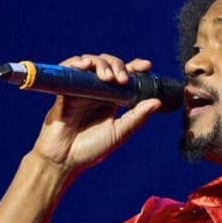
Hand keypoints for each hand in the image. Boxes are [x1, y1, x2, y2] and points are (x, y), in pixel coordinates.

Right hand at [31, 53, 161, 173]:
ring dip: (101, 63)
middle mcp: (97, 91)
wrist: (64, 159)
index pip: (125, 76)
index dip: (135, 67)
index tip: (146, 66)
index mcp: (112, 99)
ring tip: (107, 77)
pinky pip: (69, 69)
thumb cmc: (90, 150)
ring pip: (91, 63)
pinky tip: (85, 66)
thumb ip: (136, 117)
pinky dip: (76, 63)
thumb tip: (157, 102)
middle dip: (117, 65)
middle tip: (122, 79)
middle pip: (109, 64)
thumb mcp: (118, 133)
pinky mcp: (65, 89)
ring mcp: (81, 88)